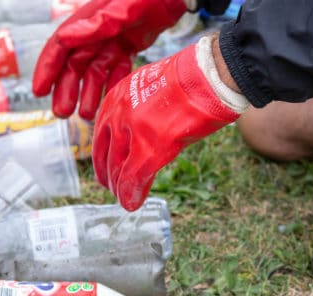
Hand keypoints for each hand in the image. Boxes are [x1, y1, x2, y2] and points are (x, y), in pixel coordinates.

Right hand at [32, 0, 187, 119]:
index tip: (39, 91)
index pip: (59, 49)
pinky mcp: (127, 48)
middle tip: (62, 113)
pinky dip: (112, 87)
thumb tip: (63, 38)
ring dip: (89, 93)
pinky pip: (115, 72)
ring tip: (86, 115)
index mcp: (85, 22)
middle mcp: (94, 33)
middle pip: (75, 66)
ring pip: (94, 73)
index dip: (47, 70)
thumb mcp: (121, 10)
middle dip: (67, 90)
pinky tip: (109, 104)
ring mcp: (110, 42)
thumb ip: (94, 25)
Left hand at [93, 41, 239, 210]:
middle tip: (110, 186)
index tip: (106, 165)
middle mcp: (118, 112)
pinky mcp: (150, 147)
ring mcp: (133, 130)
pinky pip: (134, 176)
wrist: (210, 74)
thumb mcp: (155, 85)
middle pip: (105, 151)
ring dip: (119, 186)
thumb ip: (144, 108)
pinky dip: (132, 193)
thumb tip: (148, 128)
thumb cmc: (193, 78)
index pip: (102, 131)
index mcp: (119, 95)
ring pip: (117, 167)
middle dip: (107, 173)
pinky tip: (132, 203)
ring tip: (123, 199)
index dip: (103, 152)